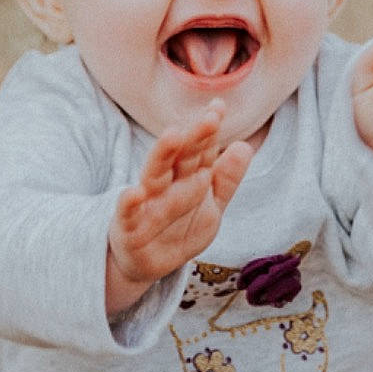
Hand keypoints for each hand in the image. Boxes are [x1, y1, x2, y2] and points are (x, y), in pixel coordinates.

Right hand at [106, 102, 252, 317]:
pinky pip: (127, 213)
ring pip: (155, 175)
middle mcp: (165, 185)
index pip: (200, 150)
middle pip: (181, 158)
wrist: (147, 264)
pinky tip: (135, 192)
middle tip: (210, 119)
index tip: (218, 108)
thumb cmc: (179, 229)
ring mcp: (145, 203)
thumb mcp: (210, 207)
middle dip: (194, 138)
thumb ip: (226, 179)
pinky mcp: (128, 226)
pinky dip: (129, 202)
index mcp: (186, 177)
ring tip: (173, 135)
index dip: (209, 131)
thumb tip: (245, 146)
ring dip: (163, 155)